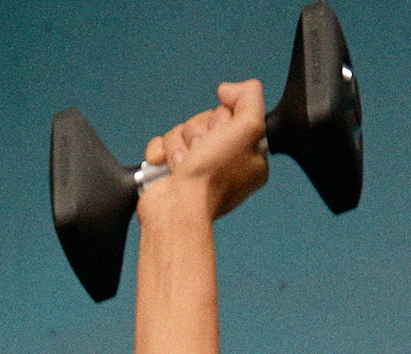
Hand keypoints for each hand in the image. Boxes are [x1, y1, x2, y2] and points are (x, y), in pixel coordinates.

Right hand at [141, 79, 270, 222]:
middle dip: (198, 131)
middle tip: (201, 152)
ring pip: (183, 131)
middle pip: (206, 120)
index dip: (223, 119)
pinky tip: (165, 165)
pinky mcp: (172, 172)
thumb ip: (249, 96)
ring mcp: (197, 168)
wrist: (177, 208)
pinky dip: (160, 152)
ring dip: (178, 144)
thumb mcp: (248, 127)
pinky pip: (162, 144)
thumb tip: (227, 89)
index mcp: (250, 156)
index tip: (222, 137)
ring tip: (183, 165)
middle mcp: (225, 163)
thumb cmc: (212, 177)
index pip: (233, 115)